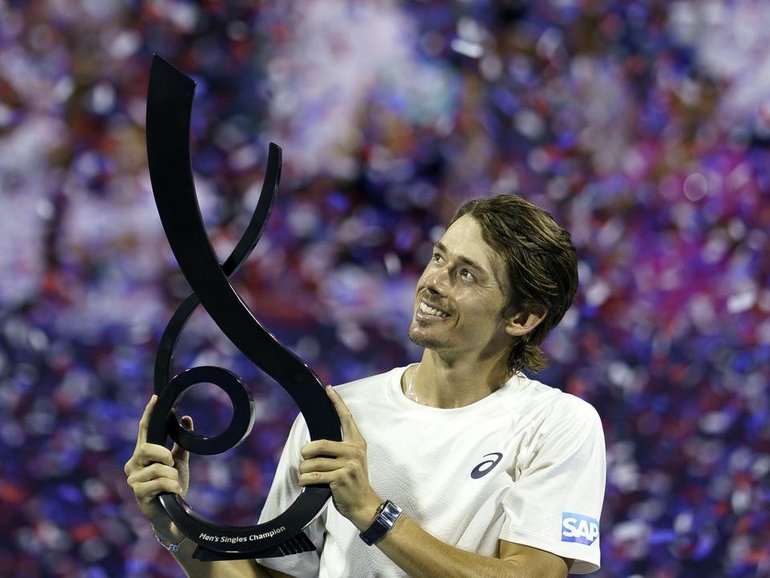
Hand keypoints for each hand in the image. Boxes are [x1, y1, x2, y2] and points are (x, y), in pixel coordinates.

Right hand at [124, 395, 191, 524]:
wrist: (172, 514)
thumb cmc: (173, 486)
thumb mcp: (179, 462)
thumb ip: (181, 442)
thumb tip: (186, 419)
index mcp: (143, 453)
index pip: (144, 429)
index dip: (149, 413)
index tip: (155, 397)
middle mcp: (133, 464)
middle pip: (147, 448)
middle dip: (163, 455)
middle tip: (171, 463)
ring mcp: (133, 479)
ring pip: (159, 467)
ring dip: (173, 475)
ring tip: (173, 484)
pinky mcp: (138, 492)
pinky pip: (161, 481)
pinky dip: (172, 485)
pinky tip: (172, 492)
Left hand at [298, 386, 381, 529]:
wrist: (364, 505)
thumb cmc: (353, 482)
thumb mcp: (352, 460)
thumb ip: (339, 449)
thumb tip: (315, 443)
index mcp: (357, 443)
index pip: (346, 418)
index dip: (336, 402)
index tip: (329, 389)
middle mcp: (354, 451)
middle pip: (318, 444)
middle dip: (306, 454)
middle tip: (305, 460)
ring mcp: (348, 464)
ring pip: (312, 462)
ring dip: (304, 471)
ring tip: (308, 476)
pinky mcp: (341, 477)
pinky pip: (313, 476)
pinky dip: (305, 481)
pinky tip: (308, 484)